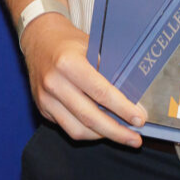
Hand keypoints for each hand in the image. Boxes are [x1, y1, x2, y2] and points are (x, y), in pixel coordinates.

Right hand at [21, 13, 144, 145]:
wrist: (40, 40)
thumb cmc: (70, 43)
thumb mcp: (92, 47)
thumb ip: (109, 71)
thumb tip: (133, 99)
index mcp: (68, 63)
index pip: (100, 92)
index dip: (122, 109)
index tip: (139, 119)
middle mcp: (54, 83)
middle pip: (89, 117)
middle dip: (116, 131)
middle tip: (135, 138)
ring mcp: (45, 98)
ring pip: (78, 129)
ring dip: (103, 136)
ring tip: (122, 135)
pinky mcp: (42, 108)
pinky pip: (68, 128)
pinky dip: (88, 132)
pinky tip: (102, 129)